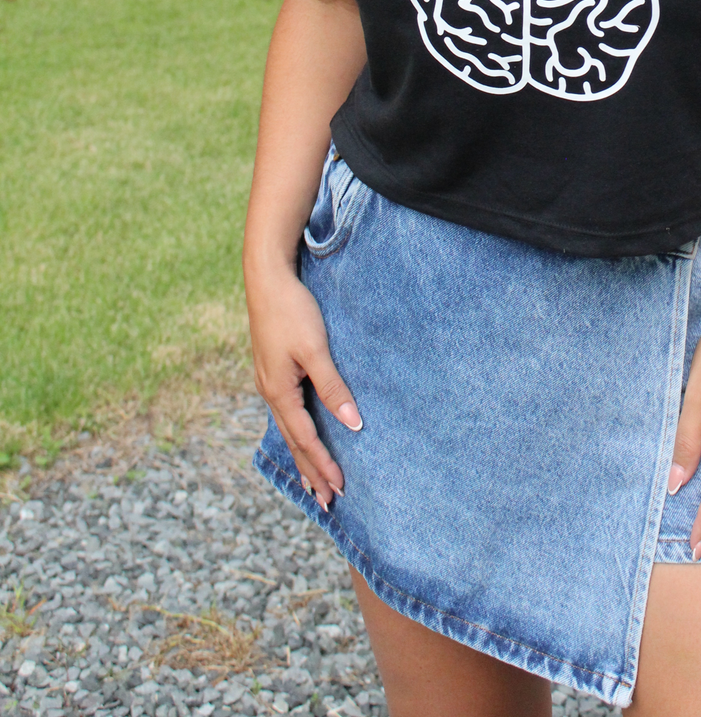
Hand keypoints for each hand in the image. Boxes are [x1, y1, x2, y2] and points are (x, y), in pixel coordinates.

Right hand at [247, 266, 362, 509]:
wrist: (267, 278)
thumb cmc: (292, 310)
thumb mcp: (315, 350)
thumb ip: (333, 388)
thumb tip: (353, 424)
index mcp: (278, 391)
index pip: (304, 438)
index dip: (322, 464)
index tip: (340, 488)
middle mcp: (270, 391)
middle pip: (293, 440)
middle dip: (310, 471)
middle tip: (327, 500)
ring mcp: (269, 380)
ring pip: (288, 428)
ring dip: (303, 454)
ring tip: (314, 481)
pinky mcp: (273, 369)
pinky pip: (286, 411)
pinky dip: (296, 431)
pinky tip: (302, 434)